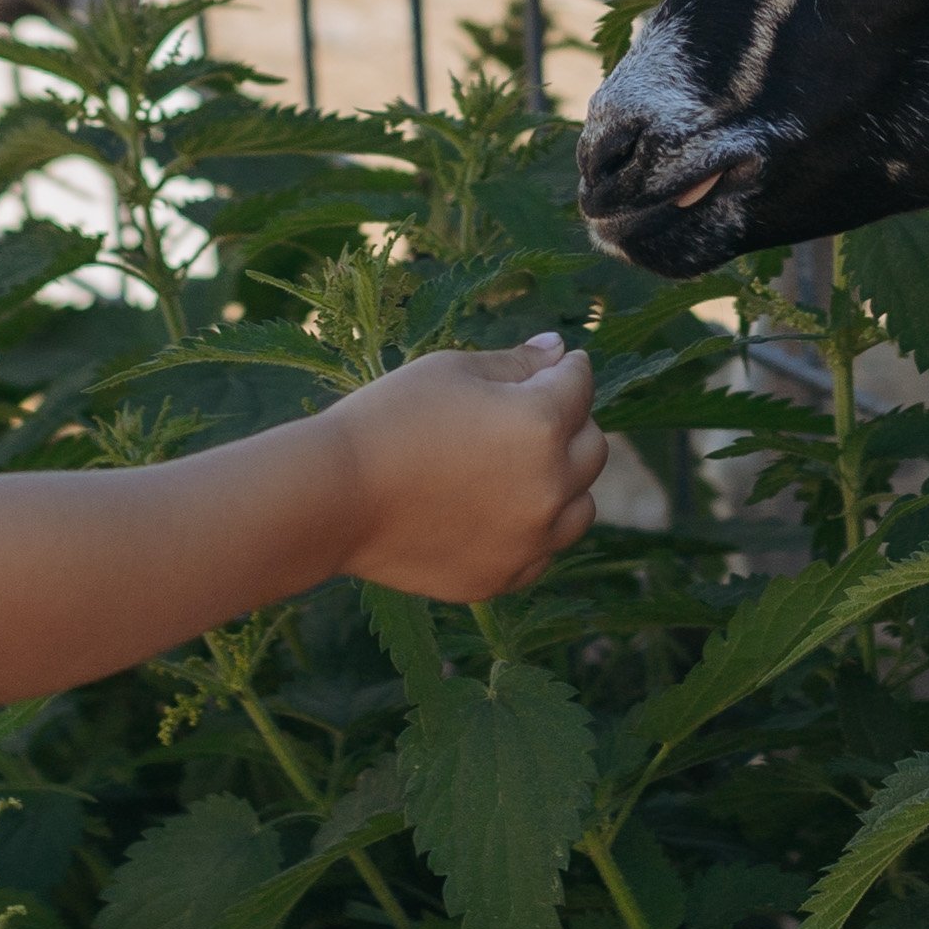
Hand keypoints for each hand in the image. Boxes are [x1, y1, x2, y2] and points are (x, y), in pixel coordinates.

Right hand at [327, 335, 605, 601]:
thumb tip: (557, 351)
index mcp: (541, 423)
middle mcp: (550, 486)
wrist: (335, 497)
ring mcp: (531, 540)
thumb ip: (516, 363)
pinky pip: (544, 551)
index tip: (551, 365)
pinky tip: (500, 511)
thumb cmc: (389, 418)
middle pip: (593, 448)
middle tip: (531, 413)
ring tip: (521, 468)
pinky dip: (536, 529)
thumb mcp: (453, 370)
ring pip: (581, 508)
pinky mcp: (504, 577)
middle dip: (571, 423)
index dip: (565, 368)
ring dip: (565, 482)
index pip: (579, 385)